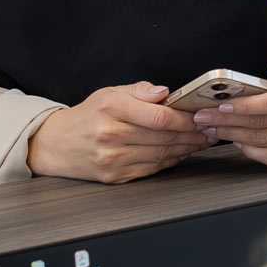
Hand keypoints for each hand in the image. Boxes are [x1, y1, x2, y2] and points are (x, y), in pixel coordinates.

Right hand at [27, 82, 217, 182]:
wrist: (56, 144)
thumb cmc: (87, 116)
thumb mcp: (109, 92)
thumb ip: (140, 90)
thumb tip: (166, 92)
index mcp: (112, 109)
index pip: (159, 117)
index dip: (186, 118)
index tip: (201, 116)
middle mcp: (111, 135)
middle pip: (164, 137)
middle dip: (193, 134)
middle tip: (210, 129)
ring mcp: (112, 159)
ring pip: (161, 155)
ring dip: (187, 148)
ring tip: (201, 141)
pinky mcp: (114, 176)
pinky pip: (151, 169)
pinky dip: (170, 161)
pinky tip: (181, 153)